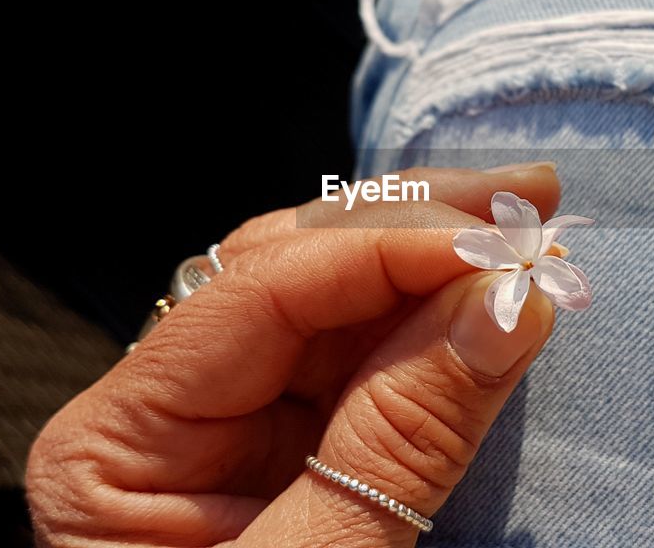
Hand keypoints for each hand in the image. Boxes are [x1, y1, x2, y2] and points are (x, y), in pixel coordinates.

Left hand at [25, 163, 562, 546]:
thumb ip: (403, 439)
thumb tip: (508, 302)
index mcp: (118, 444)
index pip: (259, 290)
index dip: (391, 251)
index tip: (508, 248)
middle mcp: (163, 413)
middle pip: (290, 271)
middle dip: (416, 229)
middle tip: (535, 202)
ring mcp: (226, 429)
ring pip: (329, 301)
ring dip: (432, 259)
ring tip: (525, 226)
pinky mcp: (286, 452)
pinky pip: (356, 360)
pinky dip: (428, 321)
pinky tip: (479, 287)